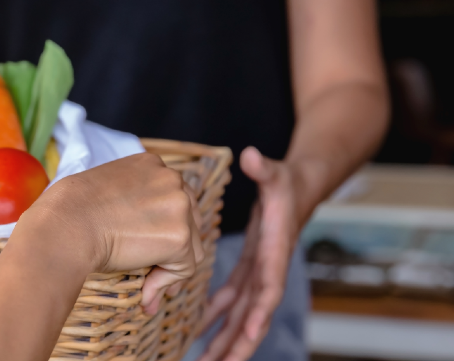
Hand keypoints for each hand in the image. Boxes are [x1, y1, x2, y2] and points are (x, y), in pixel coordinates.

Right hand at [30, 151, 204, 313]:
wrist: (66, 226)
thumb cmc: (71, 213)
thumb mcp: (105, 192)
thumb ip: (132, 204)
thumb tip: (147, 236)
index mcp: (151, 163)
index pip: (172, 197)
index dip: (164, 226)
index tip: (149, 246)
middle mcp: (171, 178)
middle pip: (190, 220)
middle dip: (174, 249)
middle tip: (152, 272)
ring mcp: (178, 206)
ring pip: (191, 247)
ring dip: (170, 268)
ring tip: (146, 286)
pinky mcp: (180, 236)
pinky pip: (184, 269)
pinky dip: (165, 284)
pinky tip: (145, 292)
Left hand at [197, 147, 302, 360]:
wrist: (299, 186)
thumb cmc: (287, 182)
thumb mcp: (276, 173)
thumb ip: (264, 169)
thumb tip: (252, 156)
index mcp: (274, 253)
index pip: (268, 290)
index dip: (259, 315)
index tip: (248, 338)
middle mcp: (267, 271)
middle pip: (252, 316)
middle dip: (236, 344)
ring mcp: (258, 273)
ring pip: (240, 315)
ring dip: (223, 339)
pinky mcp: (249, 269)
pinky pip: (231, 300)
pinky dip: (216, 317)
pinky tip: (198, 333)